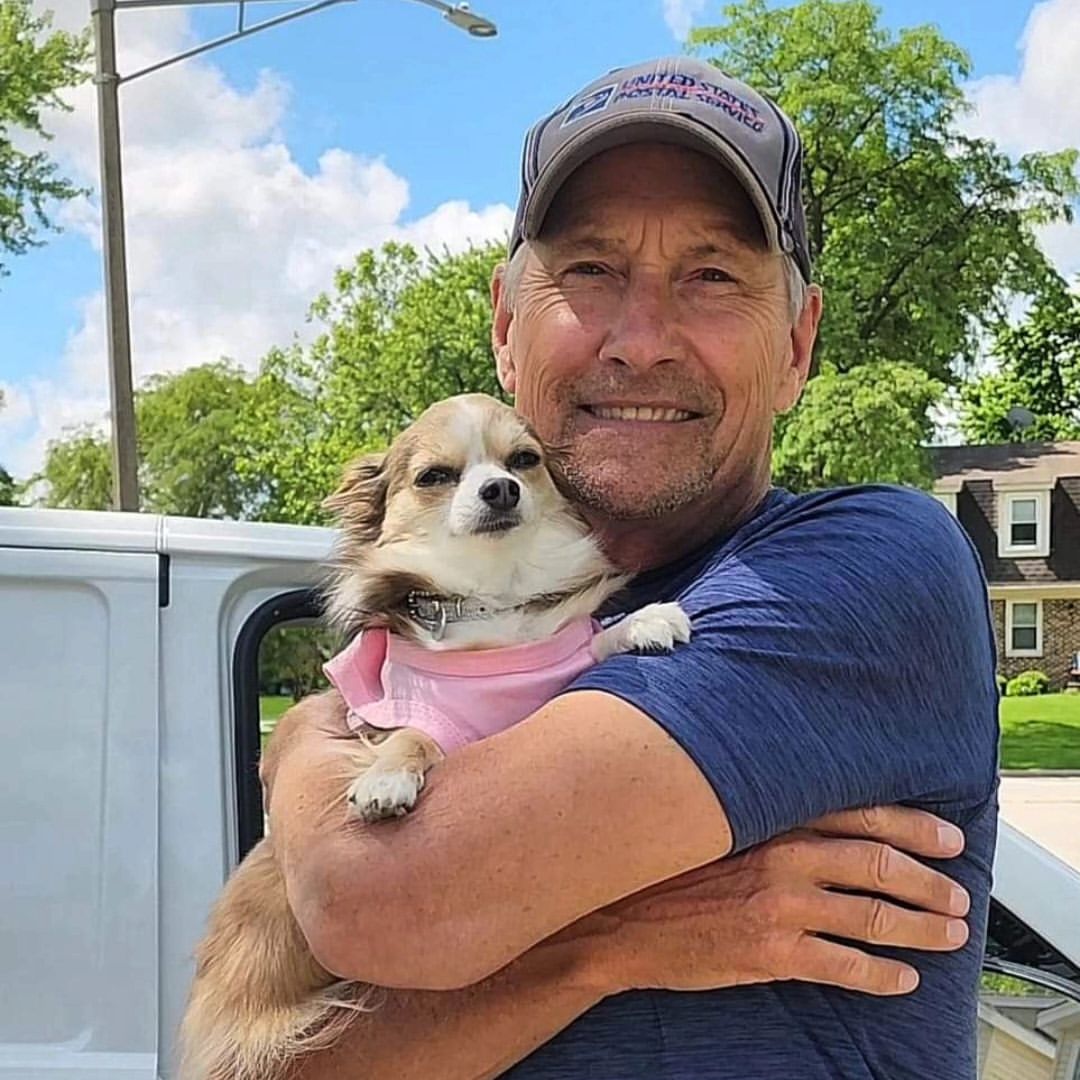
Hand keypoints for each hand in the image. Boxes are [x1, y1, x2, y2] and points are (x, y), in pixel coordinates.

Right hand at [579, 806, 969, 996]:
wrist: (619, 918)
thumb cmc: (666, 867)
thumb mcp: (717, 826)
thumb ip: (767, 819)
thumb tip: (820, 822)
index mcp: (770, 819)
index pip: (858, 814)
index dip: (912, 825)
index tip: (948, 838)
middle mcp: (781, 855)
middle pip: (878, 864)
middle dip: (928, 881)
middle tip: (958, 896)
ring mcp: (778, 906)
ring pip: (871, 916)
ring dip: (919, 929)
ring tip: (946, 937)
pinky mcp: (770, 953)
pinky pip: (843, 966)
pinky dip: (881, 975)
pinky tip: (902, 980)